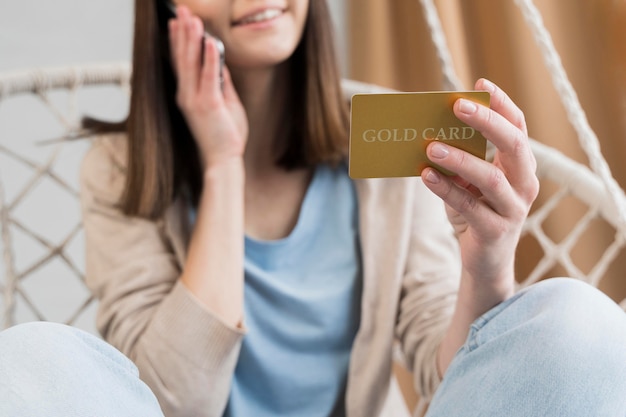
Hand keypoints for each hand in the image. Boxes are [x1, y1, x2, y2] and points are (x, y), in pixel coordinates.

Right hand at [168, 6, 247, 168]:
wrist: (223, 160)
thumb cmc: (224, 135)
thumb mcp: (224, 103)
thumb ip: (221, 83)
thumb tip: (220, 61)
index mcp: (188, 95)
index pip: (180, 63)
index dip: (177, 41)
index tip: (175, 22)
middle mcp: (186, 95)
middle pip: (182, 58)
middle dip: (182, 32)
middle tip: (182, 10)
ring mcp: (195, 100)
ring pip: (191, 63)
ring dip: (192, 39)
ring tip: (192, 18)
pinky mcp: (208, 105)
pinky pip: (209, 77)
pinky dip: (209, 58)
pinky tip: (210, 41)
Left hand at [422, 79, 538, 295]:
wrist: (484, 262)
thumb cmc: (475, 213)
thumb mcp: (469, 183)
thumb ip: (459, 159)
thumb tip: (429, 133)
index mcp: (520, 166)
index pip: (518, 127)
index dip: (502, 104)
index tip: (480, 83)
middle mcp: (524, 183)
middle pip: (513, 144)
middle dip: (486, 121)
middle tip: (457, 105)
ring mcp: (513, 208)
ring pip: (491, 177)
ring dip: (459, 158)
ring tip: (431, 146)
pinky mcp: (495, 231)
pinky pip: (468, 206)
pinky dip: (445, 189)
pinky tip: (425, 175)